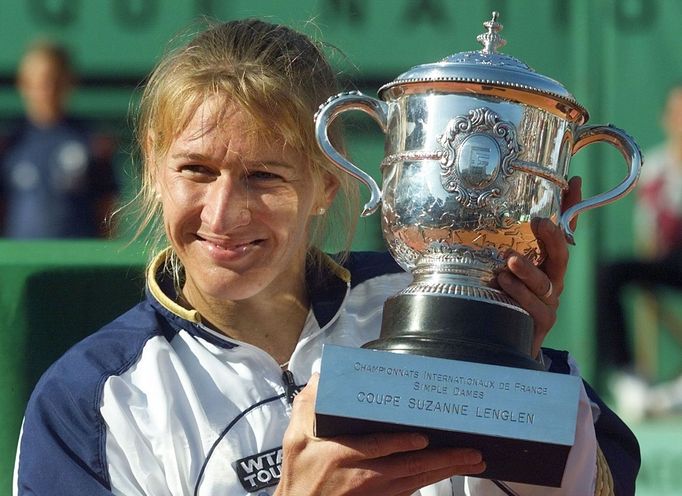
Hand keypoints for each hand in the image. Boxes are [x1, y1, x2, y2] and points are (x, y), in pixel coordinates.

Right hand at [274, 374, 484, 495]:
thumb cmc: (301, 477)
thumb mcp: (296, 440)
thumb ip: (308, 405)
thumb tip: (320, 376)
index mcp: (344, 456)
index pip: (378, 449)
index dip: (401, 444)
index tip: (423, 437)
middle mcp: (365, 477)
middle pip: (411, 468)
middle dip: (444, 459)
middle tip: (472, 451)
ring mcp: (377, 493)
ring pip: (418, 480)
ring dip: (447, 470)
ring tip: (473, 461)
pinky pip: (413, 490)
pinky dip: (433, 480)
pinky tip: (450, 471)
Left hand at [496, 176, 582, 356]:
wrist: (502, 342)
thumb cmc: (500, 298)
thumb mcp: (497, 268)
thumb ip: (493, 246)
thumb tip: (470, 211)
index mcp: (546, 262)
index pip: (564, 232)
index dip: (572, 208)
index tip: (573, 183)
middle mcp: (552, 279)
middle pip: (562, 255)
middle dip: (552, 237)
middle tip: (538, 222)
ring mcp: (548, 301)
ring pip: (545, 283)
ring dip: (528, 270)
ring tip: (510, 260)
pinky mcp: (540, 322)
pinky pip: (534, 307)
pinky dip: (519, 294)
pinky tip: (503, 283)